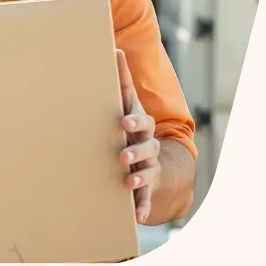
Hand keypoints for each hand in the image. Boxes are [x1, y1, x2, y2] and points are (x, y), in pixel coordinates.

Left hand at [116, 49, 161, 224]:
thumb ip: (120, 79)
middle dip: (135, 152)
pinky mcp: (146, 187)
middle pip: (146, 148)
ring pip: (147, 173)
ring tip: (128, 182)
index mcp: (140, 125)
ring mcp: (148, 167)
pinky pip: (146, 199)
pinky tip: (138, 217)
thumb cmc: (130, 121)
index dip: (133, 121)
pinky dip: (142, 207)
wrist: (151, 154)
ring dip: (138, 179)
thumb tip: (114, 48)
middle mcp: (147, 146)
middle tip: (122, 156)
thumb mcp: (126, 101)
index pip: (140, 121)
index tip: (122, 122)